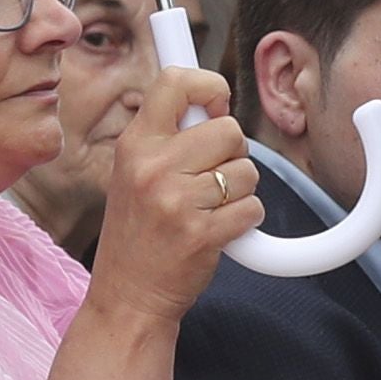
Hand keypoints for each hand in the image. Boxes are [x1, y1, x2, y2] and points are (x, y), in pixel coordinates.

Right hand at [84, 67, 261, 324]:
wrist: (127, 297)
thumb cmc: (138, 234)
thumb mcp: (133, 174)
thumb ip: (167, 138)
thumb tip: (215, 104)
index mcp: (135, 145)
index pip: (176, 82)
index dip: (210, 86)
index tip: (217, 105)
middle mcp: (152, 167)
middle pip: (228, 130)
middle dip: (233, 153)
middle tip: (212, 177)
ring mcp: (176, 201)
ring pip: (247, 171)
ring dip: (240, 191)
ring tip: (210, 208)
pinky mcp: (202, 234)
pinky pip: (253, 208)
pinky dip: (246, 221)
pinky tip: (219, 231)